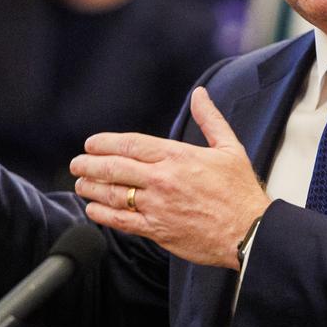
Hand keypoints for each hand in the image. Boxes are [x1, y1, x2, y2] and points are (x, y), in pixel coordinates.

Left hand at [72, 86, 270, 269]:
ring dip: (91, 188)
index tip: (91, 144)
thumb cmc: (240, 191)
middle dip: (90, 164)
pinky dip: (103, 214)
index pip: (131, 144)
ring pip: (113, 195)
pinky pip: (121, 222)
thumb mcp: (229, 148)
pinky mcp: (157, 230)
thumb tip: (200, 94)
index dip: (105, 143)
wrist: (249, 231)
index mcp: (177, 156)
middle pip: (114, 168)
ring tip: (80, 184)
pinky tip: (93, 209)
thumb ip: (210, 119)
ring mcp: (157, 206)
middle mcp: (162, 180)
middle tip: (77, 163)